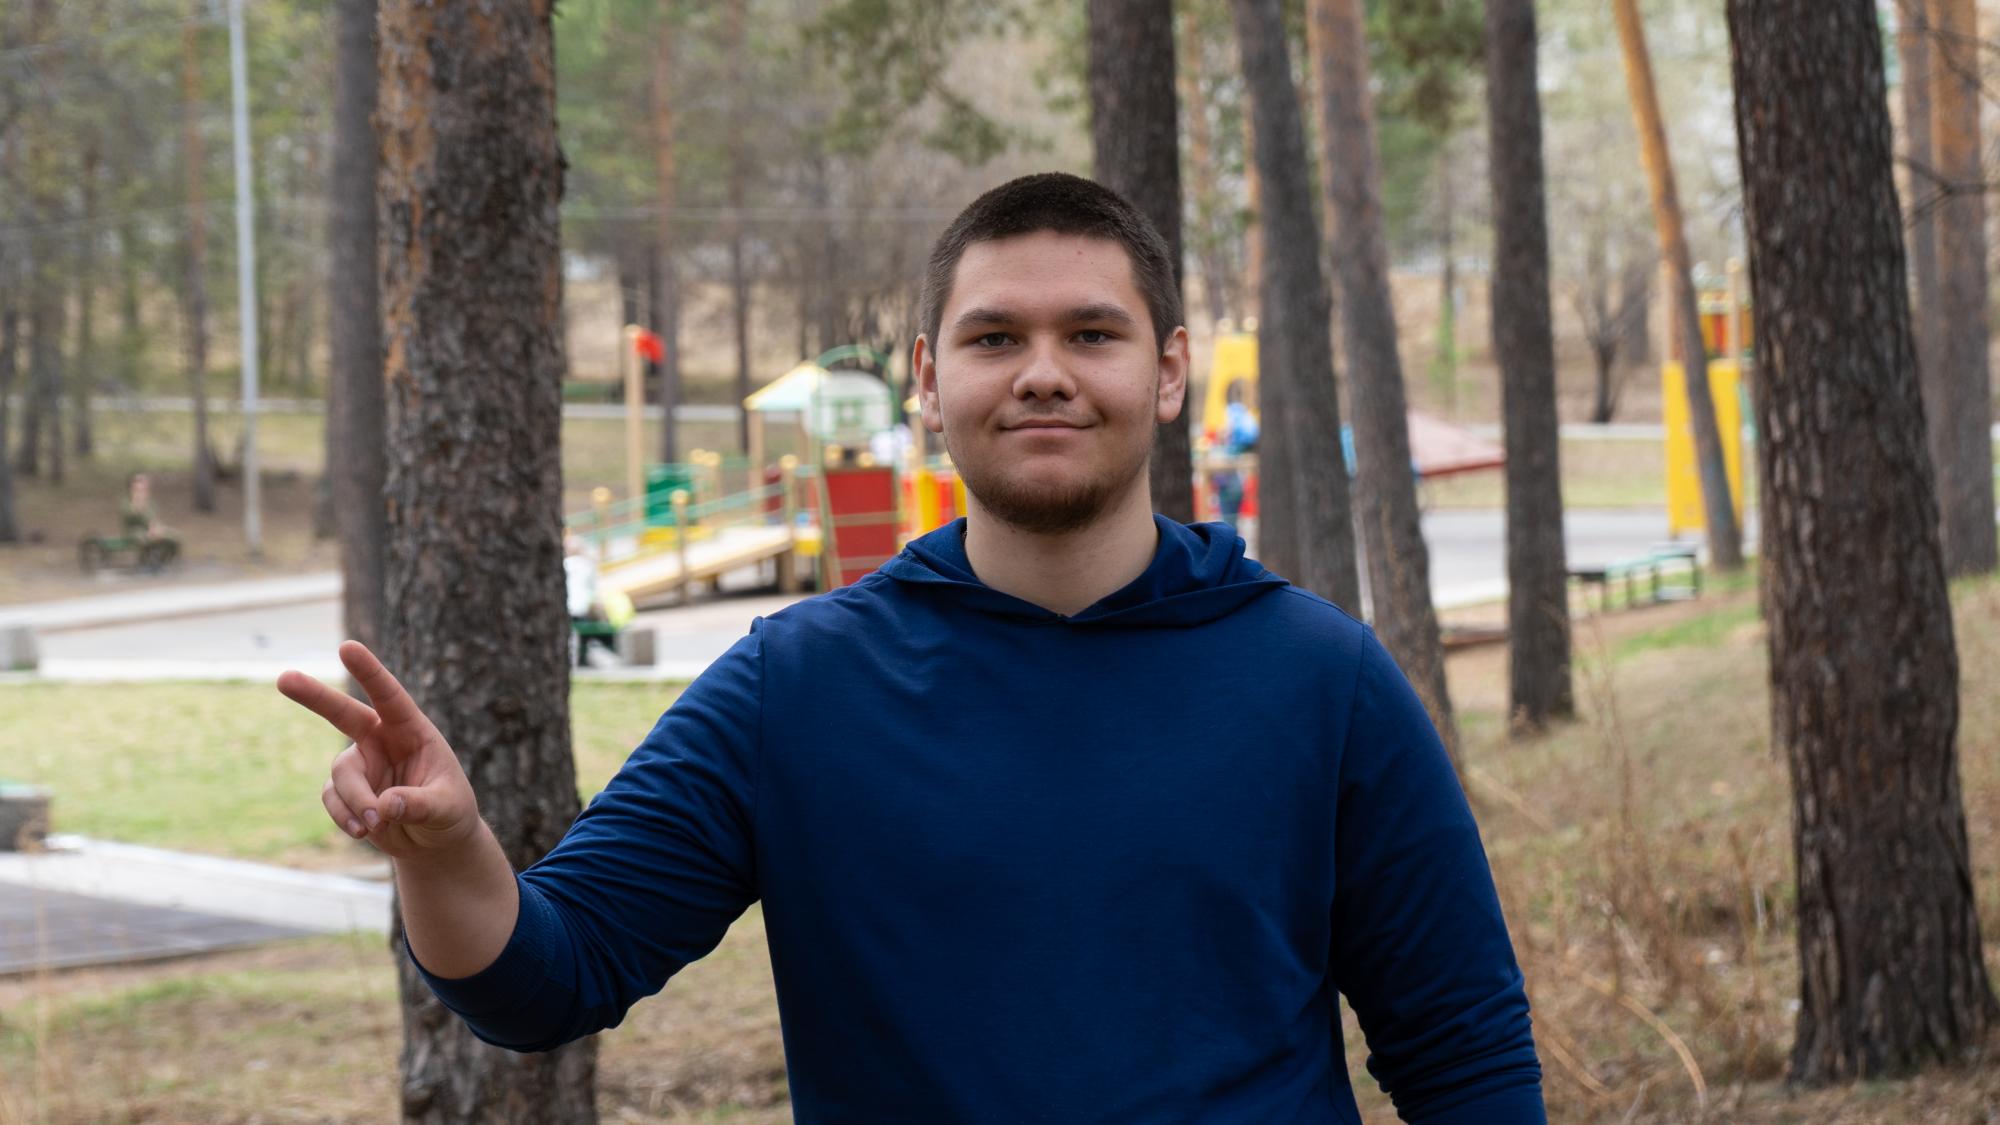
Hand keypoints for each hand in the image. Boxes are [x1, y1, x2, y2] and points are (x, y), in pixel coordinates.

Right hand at [278, 640, 483, 858]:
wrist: (436, 841)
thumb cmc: (451, 813)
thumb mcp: (446, 808)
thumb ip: (418, 804)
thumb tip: (383, 806)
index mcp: (412, 730)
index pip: (389, 696)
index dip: (369, 672)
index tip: (347, 646)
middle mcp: (381, 740)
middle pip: (342, 714)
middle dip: (314, 697)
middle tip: (284, 679)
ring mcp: (361, 765)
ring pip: (342, 774)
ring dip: (355, 801)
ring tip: (378, 824)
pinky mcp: (347, 792)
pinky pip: (333, 799)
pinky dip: (344, 816)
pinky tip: (362, 831)